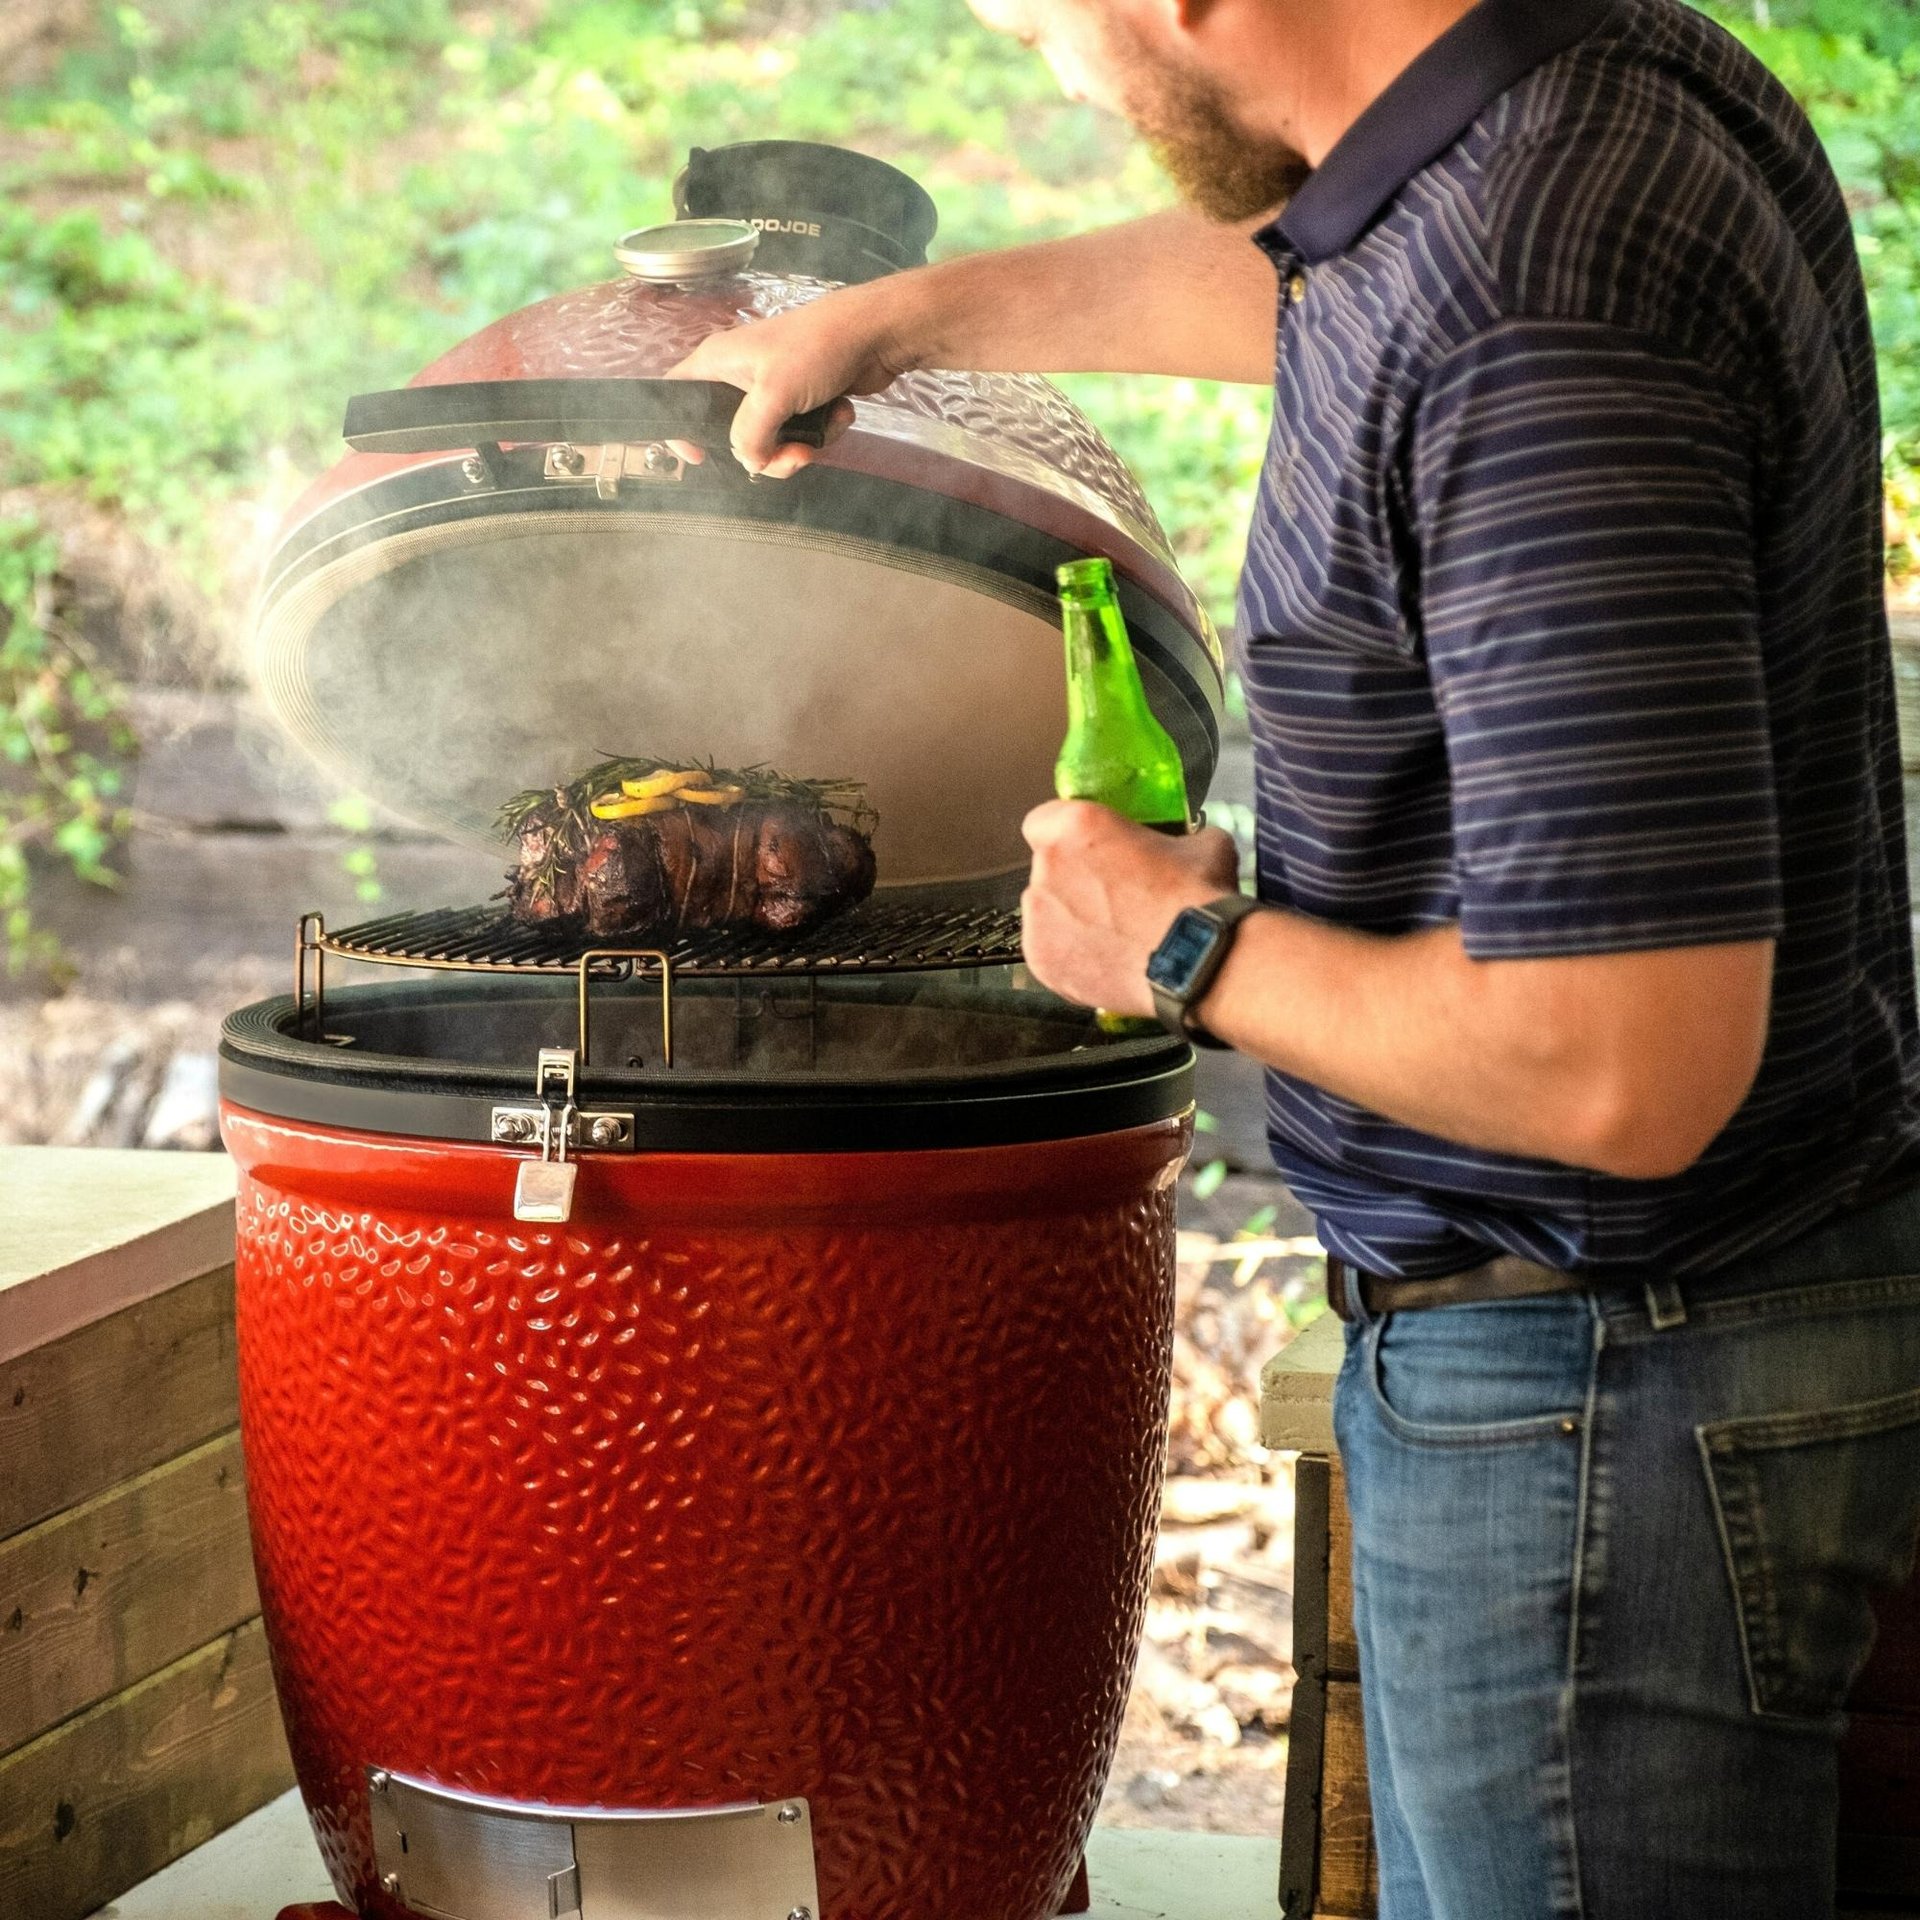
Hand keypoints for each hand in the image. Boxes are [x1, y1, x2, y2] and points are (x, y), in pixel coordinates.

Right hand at [664, 281, 913, 477]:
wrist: (875, 333)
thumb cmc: (816, 349)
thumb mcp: (773, 393)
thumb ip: (750, 435)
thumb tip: (749, 462)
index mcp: (717, 362)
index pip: (677, 394)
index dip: (680, 428)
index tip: (699, 458)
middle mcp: (739, 375)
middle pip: (734, 433)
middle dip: (766, 454)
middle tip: (792, 456)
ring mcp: (773, 388)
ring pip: (772, 440)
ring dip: (800, 447)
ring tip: (822, 433)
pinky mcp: (803, 399)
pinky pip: (801, 433)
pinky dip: (822, 431)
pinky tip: (838, 413)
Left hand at [1021, 801, 1241, 1015]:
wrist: (1197, 964)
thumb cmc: (1195, 902)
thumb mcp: (1201, 845)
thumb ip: (1176, 837)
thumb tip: (1187, 843)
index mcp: (1075, 827)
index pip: (1045, 820)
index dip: (1067, 835)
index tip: (1089, 847)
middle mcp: (1046, 869)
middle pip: (1049, 870)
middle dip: (1075, 881)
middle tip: (1115, 896)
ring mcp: (1038, 919)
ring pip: (1047, 913)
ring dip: (1072, 919)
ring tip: (1115, 935)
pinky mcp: (1042, 962)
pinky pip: (1050, 953)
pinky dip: (1072, 957)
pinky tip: (1108, 960)